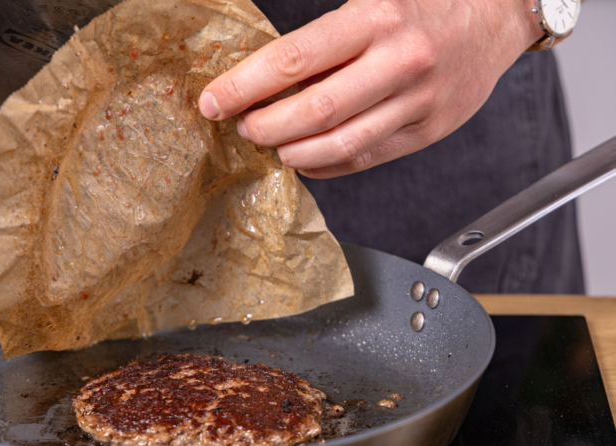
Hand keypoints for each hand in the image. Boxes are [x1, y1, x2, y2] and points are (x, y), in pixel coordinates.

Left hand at [198, 0, 544, 177]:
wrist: (498, 14)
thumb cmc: (425, 2)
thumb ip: (323, 35)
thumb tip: (264, 74)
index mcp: (377, 16)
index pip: (294, 58)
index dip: (245, 85)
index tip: (214, 101)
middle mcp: (400, 60)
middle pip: (314, 110)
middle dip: (265, 125)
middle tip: (242, 127)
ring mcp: (418, 100)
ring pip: (339, 143)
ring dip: (292, 151)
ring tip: (271, 145)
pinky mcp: (428, 129)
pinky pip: (365, 158)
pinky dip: (325, 165)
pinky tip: (304, 158)